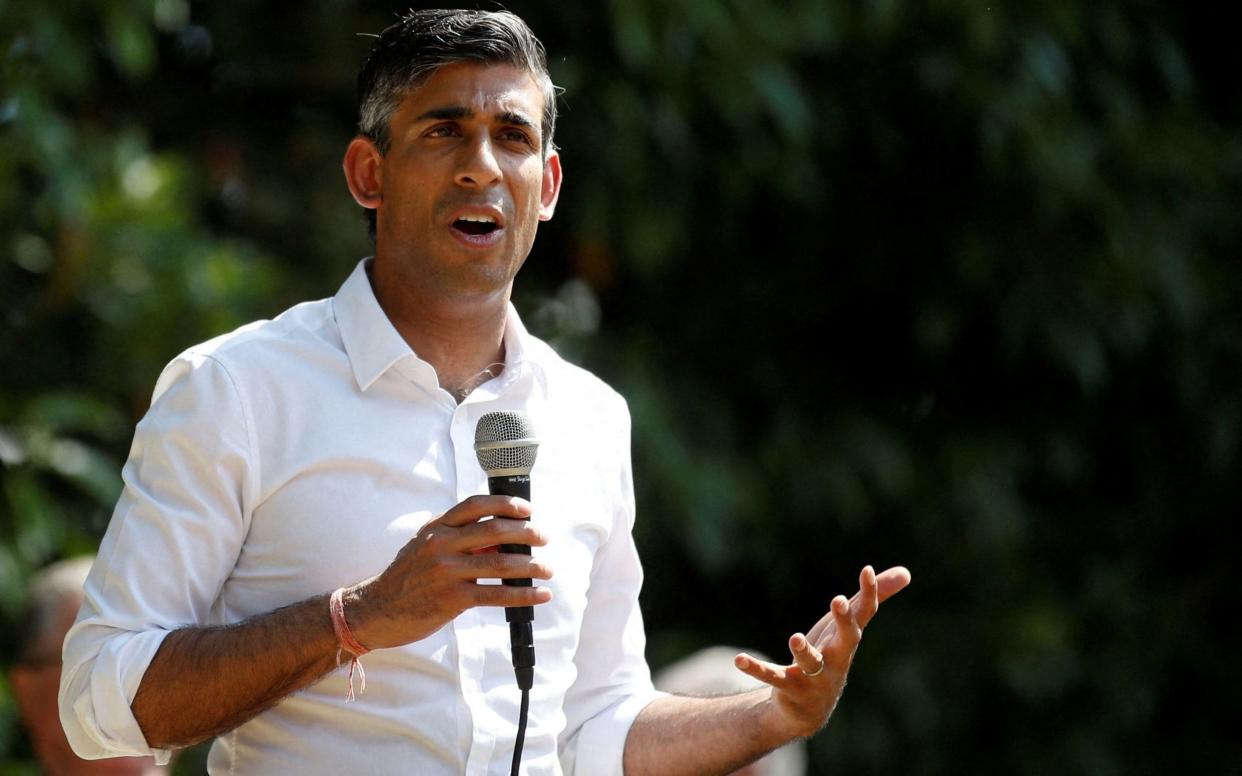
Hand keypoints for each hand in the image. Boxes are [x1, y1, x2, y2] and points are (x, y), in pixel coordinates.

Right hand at [342, 495, 553, 649]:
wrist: (376, 609)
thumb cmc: (407, 577)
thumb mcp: (426, 547)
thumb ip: (458, 539)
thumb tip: (501, 539)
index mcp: (437, 528)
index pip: (476, 506)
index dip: (505, 504)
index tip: (527, 509)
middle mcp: (441, 544)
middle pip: (495, 531)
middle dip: (526, 533)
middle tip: (544, 538)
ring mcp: (446, 571)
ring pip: (500, 563)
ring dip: (531, 566)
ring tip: (547, 569)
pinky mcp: (452, 599)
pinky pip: (496, 594)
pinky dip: (523, 594)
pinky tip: (539, 595)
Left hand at [734, 565, 911, 738]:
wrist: (809, 708)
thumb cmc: (831, 656)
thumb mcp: (848, 627)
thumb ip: (872, 600)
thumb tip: (906, 573)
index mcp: (848, 640)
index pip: (863, 614)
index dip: (869, 593)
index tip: (866, 570)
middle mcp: (836, 658)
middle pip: (846, 640)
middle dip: (844, 621)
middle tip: (839, 600)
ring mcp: (814, 676)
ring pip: (811, 663)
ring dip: (804, 652)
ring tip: (795, 638)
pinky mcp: (789, 687)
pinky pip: (772, 677)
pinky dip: (757, 668)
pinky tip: (740, 660)